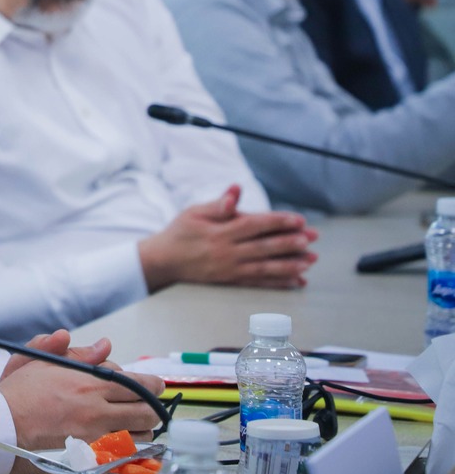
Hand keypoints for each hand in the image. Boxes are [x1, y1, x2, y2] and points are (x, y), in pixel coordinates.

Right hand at [0, 335, 162, 473]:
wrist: (3, 423)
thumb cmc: (19, 392)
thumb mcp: (43, 359)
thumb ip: (77, 351)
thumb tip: (104, 345)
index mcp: (89, 384)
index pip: (139, 385)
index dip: (153, 384)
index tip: (154, 385)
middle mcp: (97, 410)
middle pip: (146, 412)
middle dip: (152, 407)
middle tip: (147, 404)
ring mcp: (95, 435)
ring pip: (139, 434)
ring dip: (141, 427)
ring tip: (132, 421)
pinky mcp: (89, 454)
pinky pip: (123, 452)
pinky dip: (128, 444)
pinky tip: (120, 437)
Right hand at [138, 185, 317, 290]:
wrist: (162, 261)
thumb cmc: (179, 232)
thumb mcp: (194, 212)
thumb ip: (219, 204)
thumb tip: (236, 190)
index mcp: (220, 232)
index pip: (254, 225)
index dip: (278, 222)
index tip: (298, 220)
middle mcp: (227, 252)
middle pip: (264, 247)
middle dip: (291, 243)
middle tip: (312, 239)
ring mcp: (230, 269)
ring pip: (266, 268)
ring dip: (290, 265)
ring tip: (310, 261)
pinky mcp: (230, 281)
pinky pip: (259, 283)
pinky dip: (279, 283)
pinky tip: (296, 280)